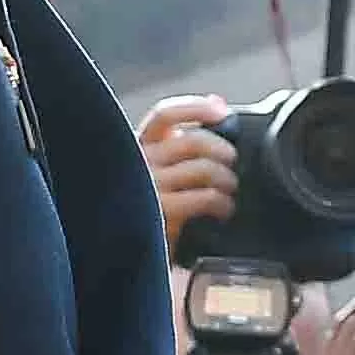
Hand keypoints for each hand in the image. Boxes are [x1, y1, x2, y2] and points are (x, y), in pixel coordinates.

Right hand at [141, 94, 239, 245]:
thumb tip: (216, 102)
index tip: (221, 111)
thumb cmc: (145, 206)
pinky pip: (203, 197)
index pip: (165, 115)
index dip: (196, 108)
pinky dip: (222, 202)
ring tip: (230, 189)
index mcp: (138, 147)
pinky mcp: (161, 212)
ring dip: (226, 178)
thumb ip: (182, 136)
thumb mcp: (160, 167)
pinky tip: (223, 210)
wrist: (121, 253)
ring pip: (202, 168)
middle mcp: (140, 162)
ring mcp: (150, 188)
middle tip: (232, 162)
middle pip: (191, 141)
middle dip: (221, 149)